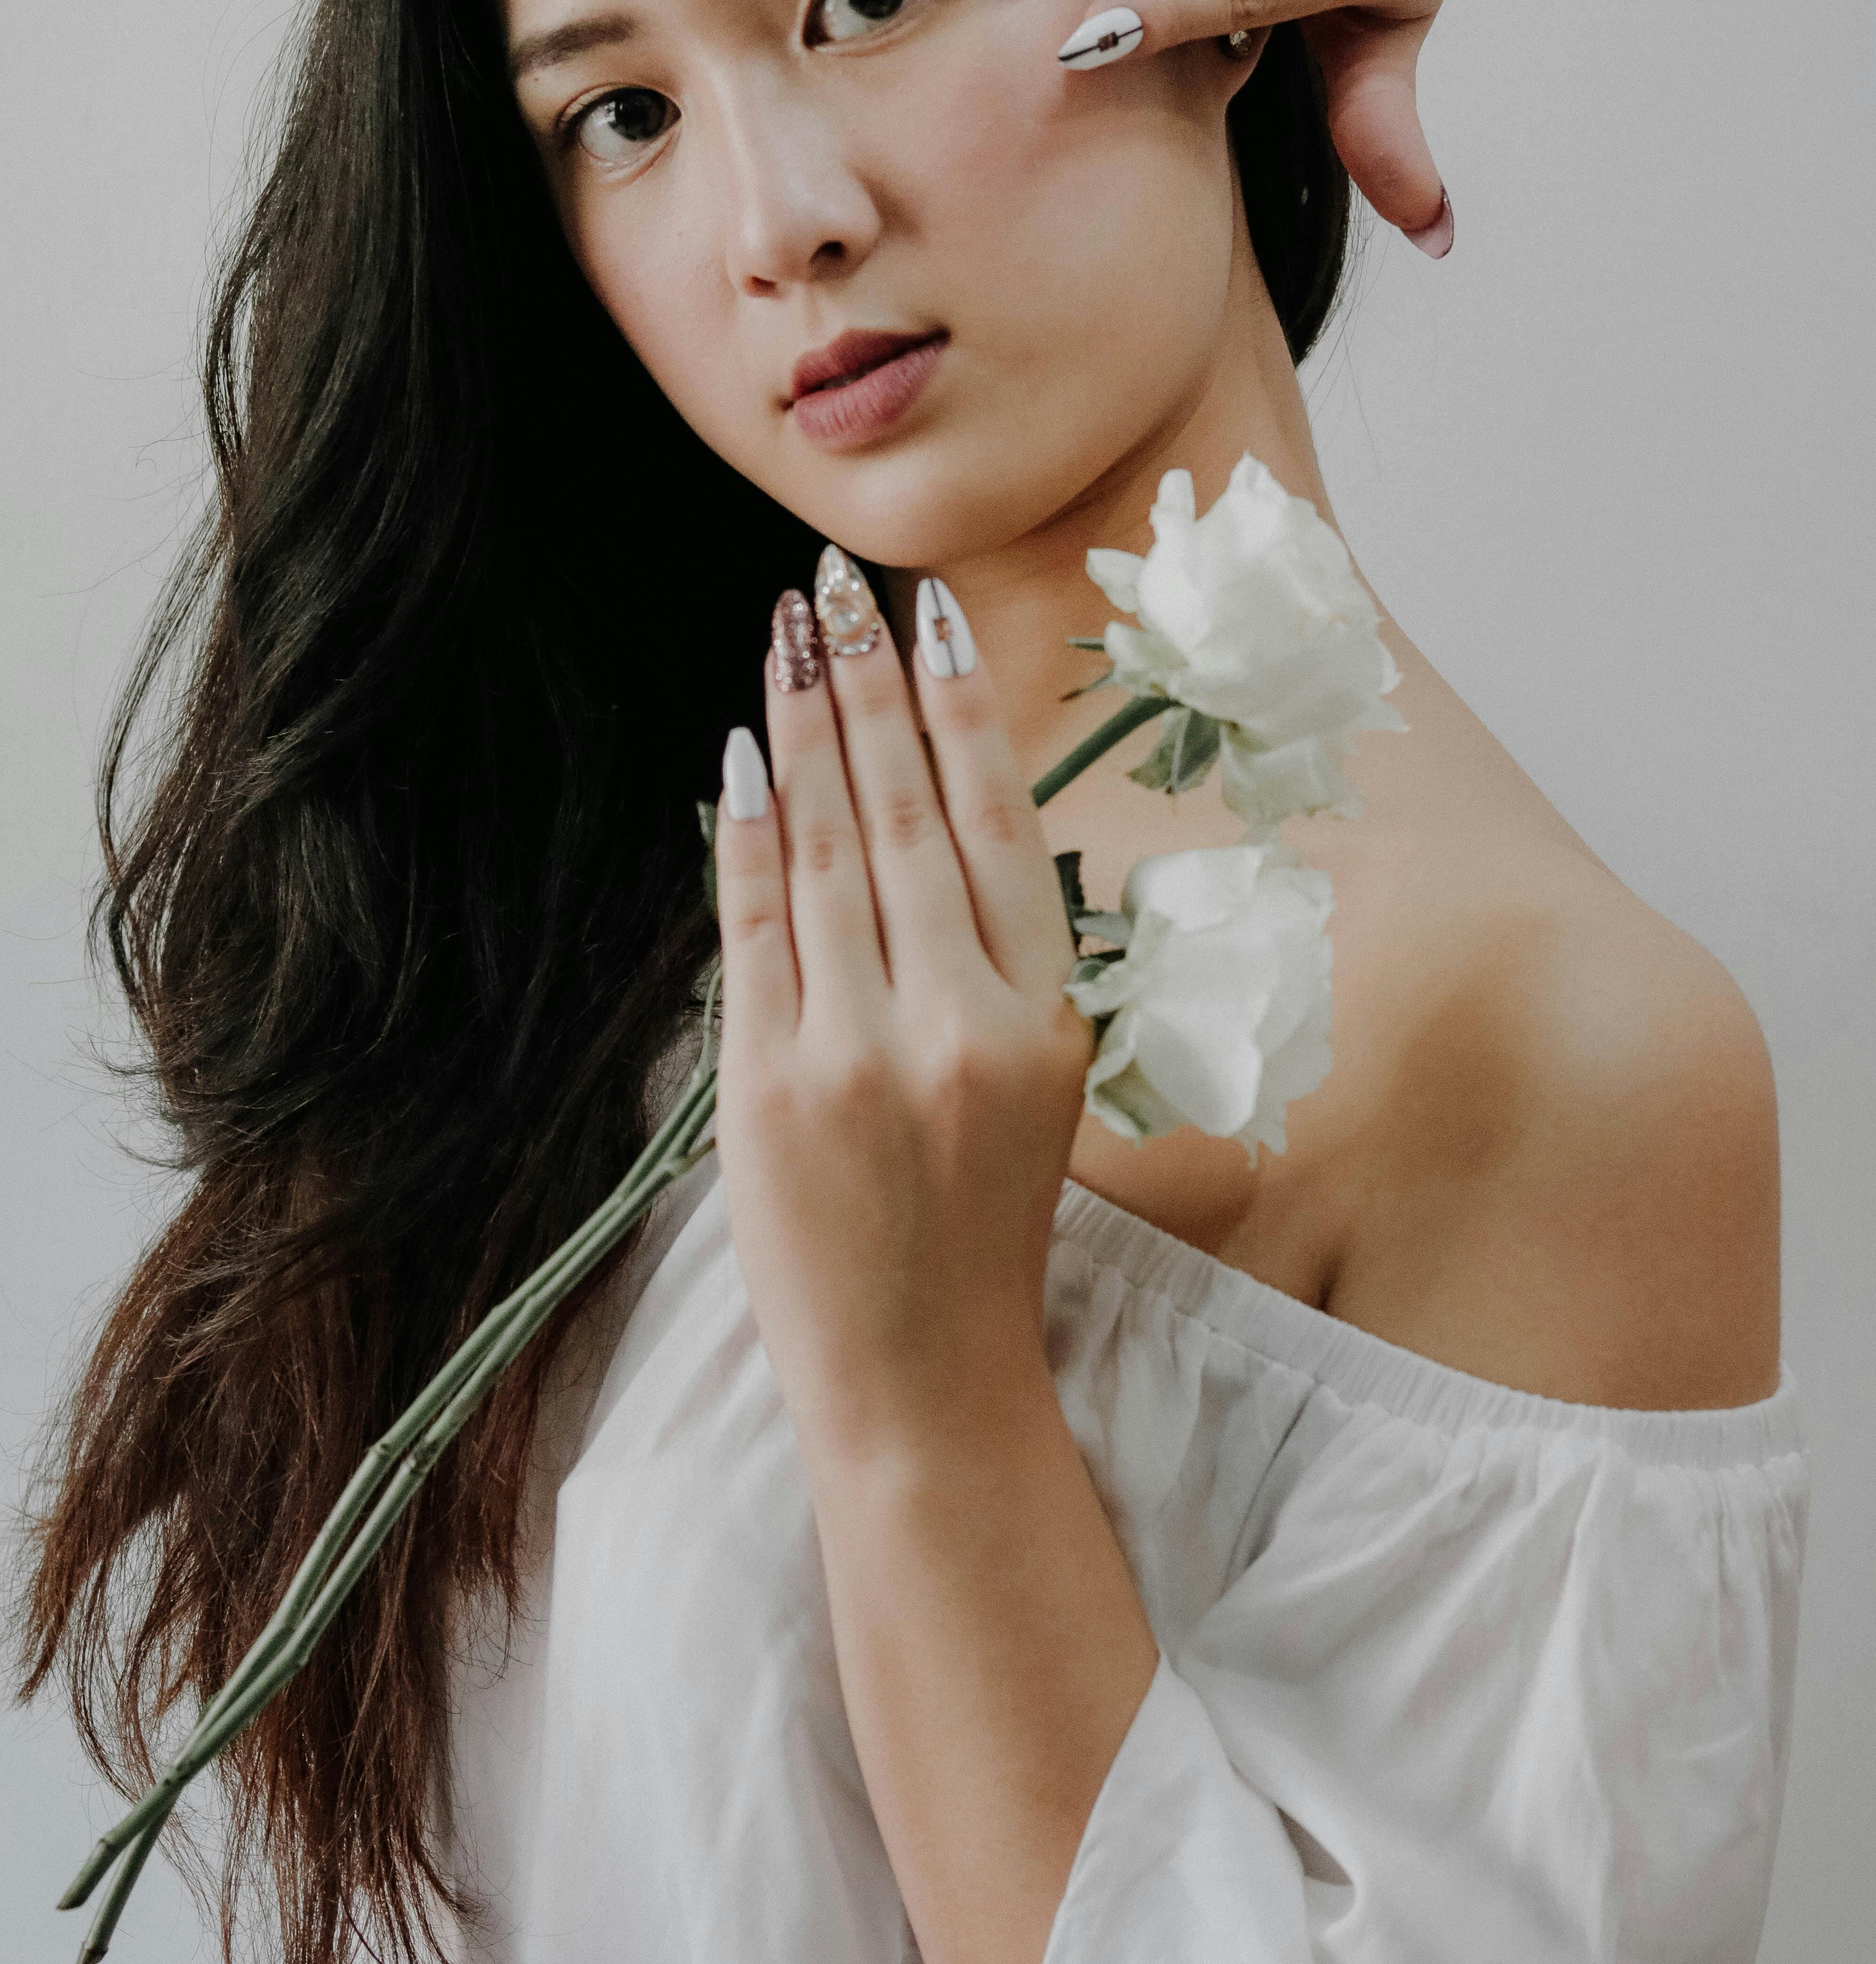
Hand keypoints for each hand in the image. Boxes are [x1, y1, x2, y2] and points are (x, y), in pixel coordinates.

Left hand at [711, 575, 1094, 1462]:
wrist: (924, 1379)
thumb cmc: (982, 1226)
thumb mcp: (1040, 1083)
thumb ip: (998, 957)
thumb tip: (934, 807)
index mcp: (1044, 1019)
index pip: (1003, 825)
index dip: (962, 710)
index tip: (931, 619)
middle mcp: (960, 1025)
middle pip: (909, 815)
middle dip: (868, 685)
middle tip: (840, 584)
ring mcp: (860, 1057)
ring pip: (830, 852)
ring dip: (804, 729)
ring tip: (789, 637)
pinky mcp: (771, 1091)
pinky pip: (754, 930)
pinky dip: (746, 834)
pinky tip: (742, 753)